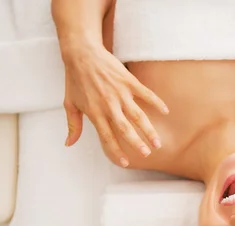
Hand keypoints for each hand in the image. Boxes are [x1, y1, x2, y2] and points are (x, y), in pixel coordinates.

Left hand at [62, 41, 167, 165]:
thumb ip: (73, 126)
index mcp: (95, 113)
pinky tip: (165, 111)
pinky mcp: (128, 81)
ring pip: (138, 115)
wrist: (81, 53)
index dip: (116, 151)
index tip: (125, 163)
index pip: (107, 137)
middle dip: (137, 143)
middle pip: (126, 129)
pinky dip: (156, 102)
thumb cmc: (74, 80)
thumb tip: (68, 144)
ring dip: (149, 130)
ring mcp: (120, 93)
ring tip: (157, 142)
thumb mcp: (69, 104)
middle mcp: (109, 105)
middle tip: (147, 154)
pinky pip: (146, 94)